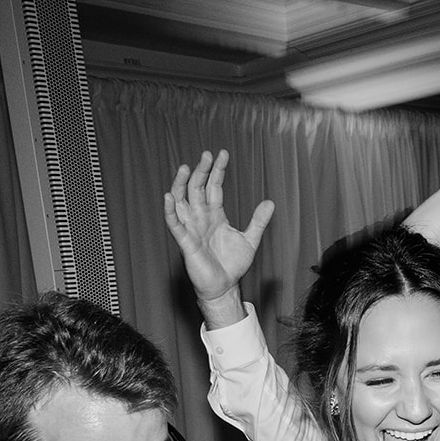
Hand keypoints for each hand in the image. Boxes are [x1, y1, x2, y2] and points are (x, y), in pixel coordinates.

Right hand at [163, 149, 274, 316]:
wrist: (224, 286)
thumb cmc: (232, 264)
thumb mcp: (250, 239)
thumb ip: (258, 221)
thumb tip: (270, 202)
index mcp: (215, 214)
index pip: (214, 187)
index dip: (217, 170)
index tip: (222, 154)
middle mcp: (201, 217)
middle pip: (197, 188)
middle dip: (201, 171)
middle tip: (206, 154)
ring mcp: (192, 228)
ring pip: (181, 201)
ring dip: (181, 184)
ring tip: (186, 168)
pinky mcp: (185, 242)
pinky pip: (174, 224)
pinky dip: (170, 211)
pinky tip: (169, 197)